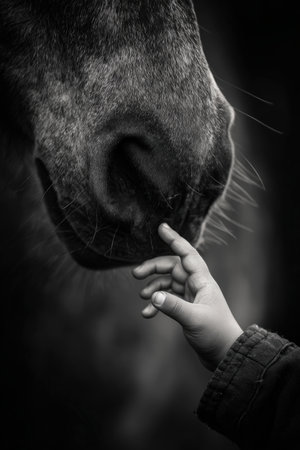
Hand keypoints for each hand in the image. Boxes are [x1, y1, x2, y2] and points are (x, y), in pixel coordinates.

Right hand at [132, 223, 242, 370]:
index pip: (187, 254)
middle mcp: (196, 284)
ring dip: (154, 286)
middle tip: (136, 274)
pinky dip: (156, 303)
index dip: (175, 240)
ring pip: (167, 282)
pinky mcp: (186, 308)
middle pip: (172, 267)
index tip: (162, 228)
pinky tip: (147, 313)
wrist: (225, 354)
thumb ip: (173, 306)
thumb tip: (152, 295)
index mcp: (202, 281)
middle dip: (154, 268)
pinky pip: (167, 299)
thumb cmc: (216, 333)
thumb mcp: (194, 319)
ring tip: (142, 295)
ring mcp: (190, 296)